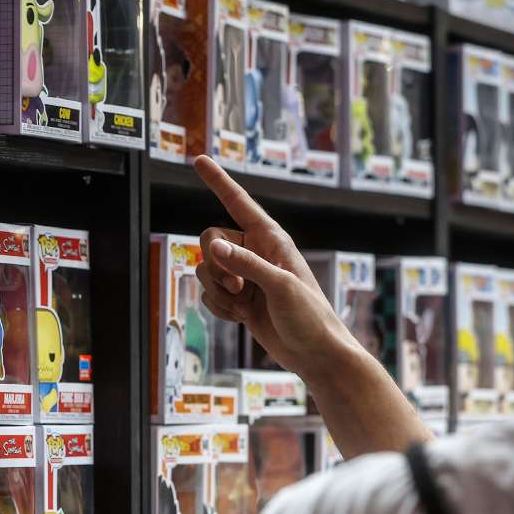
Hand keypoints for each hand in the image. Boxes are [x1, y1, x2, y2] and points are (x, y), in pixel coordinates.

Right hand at [192, 156, 357, 381]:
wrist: (314, 354)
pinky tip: (240, 319)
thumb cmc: (309, 316)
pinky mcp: (236, 298)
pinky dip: (218, 308)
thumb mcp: (280, 287)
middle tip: (238, 288)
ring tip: (242, 307)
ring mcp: (243, 275)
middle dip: (215, 266)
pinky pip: (208, 293)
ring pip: (205, 269)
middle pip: (209, 239)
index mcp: (271, 239)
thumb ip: (245, 264)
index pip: (238, 202)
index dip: (218, 181)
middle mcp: (254, 251)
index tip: (199, 159)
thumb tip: (211, 246)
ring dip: (217, 291)